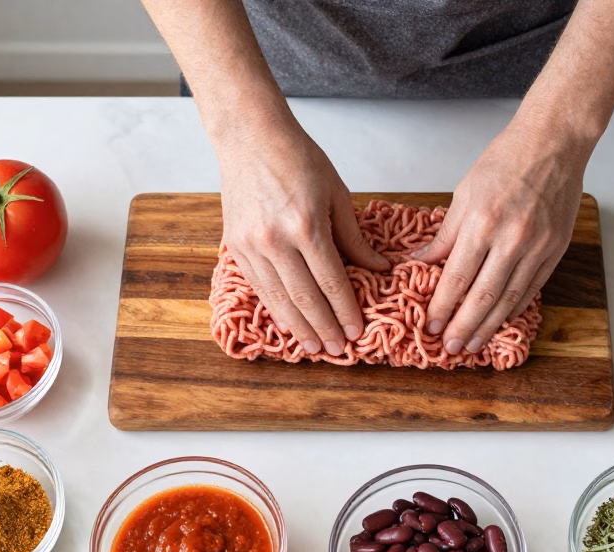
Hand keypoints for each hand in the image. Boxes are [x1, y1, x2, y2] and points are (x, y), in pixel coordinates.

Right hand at [217, 122, 390, 354]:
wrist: (250, 138)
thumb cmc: (297, 158)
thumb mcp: (336, 193)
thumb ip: (354, 237)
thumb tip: (377, 268)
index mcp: (306, 224)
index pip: (331, 280)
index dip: (345, 310)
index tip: (357, 331)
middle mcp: (276, 240)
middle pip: (305, 297)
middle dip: (325, 327)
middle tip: (339, 350)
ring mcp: (252, 245)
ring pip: (279, 298)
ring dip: (300, 326)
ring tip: (316, 346)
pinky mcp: (235, 246)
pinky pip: (260, 287)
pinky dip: (276, 308)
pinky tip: (290, 323)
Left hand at [413, 124, 589, 353]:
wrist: (553, 144)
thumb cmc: (505, 161)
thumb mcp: (464, 194)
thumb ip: (445, 234)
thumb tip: (422, 262)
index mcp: (482, 224)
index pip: (456, 278)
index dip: (442, 307)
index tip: (431, 326)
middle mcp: (511, 239)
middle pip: (483, 297)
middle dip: (463, 326)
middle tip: (450, 348)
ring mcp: (537, 247)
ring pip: (509, 299)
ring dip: (489, 325)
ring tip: (473, 343)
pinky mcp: (555, 249)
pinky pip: (532, 288)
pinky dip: (515, 307)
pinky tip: (501, 319)